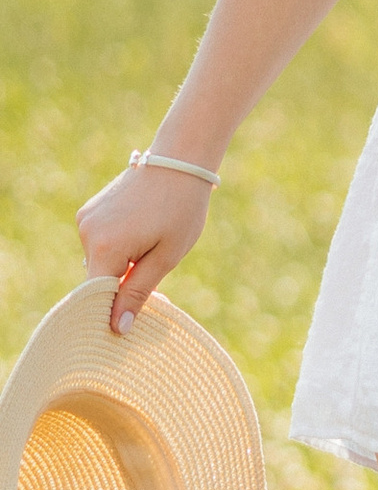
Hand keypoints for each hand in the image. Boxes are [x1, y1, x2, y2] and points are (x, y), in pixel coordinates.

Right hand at [77, 160, 211, 335]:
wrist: (179, 161)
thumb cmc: (180, 210)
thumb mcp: (166, 257)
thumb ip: (138, 292)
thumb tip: (116, 327)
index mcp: (104, 248)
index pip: (96, 296)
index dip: (112, 312)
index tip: (132, 324)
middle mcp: (86, 233)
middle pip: (99, 280)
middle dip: (124, 290)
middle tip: (160, 291)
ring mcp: (85, 220)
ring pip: (100, 262)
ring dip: (122, 268)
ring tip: (155, 252)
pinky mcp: (89, 211)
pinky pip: (100, 244)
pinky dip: (118, 250)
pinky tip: (144, 236)